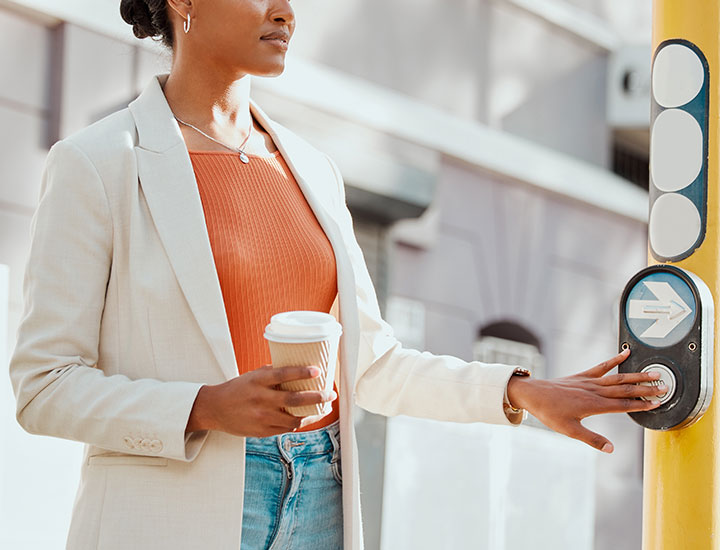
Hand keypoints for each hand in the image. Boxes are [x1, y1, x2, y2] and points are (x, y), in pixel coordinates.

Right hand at [186, 365, 336, 437]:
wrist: (215, 409)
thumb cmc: (237, 389)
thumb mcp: (252, 376)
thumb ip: (272, 373)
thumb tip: (297, 367)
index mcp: (257, 381)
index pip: (282, 375)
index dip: (301, 372)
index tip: (317, 370)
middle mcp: (260, 399)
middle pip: (293, 400)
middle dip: (316, 397)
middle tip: (330, 394)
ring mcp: (261, 417)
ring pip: (293, 419)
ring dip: (312, 414)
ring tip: (325, 407)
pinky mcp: (262, 431)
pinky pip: (286, 428)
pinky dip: (300, 422)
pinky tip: (309, 417)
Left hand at [506, 348, 664, 452]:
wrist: (533, 394)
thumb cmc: (550, 413)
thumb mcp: (570, 431)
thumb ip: (592, 439)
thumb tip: (611, 449)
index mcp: (594, 405)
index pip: (624, 405)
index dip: (642, 404)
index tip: (658, 403)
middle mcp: (595, 391)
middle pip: (625, 389)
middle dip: (646, 389)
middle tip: (665, 387)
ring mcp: (589, 381)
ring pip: (618, 377)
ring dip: (636, 375)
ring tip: (653, 372)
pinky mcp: (583, 375)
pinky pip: (602, 366)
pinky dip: (614, 359)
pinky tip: (625, 353)